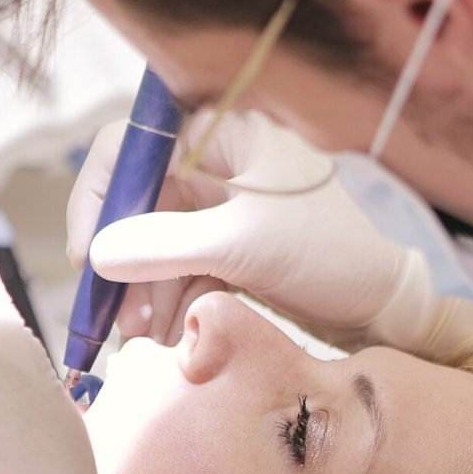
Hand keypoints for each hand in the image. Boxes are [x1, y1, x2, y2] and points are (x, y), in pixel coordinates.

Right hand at [66, 111, 432, 349]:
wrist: (384, 305)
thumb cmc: (328, 255)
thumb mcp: (243, 246)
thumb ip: (164, 245)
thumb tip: (97, 255)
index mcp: (222, 135)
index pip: (131, 146)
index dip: (99, 198)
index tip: (88, 257)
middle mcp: (215, 162)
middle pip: (137, 202)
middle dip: (122, 262)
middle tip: (111, 316)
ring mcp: (222, 207)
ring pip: (155, 243)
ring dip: (142, 292)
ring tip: (141, 338)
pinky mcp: (229, 247)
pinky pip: (180, 269)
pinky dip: (168, 302)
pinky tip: (163, 337)